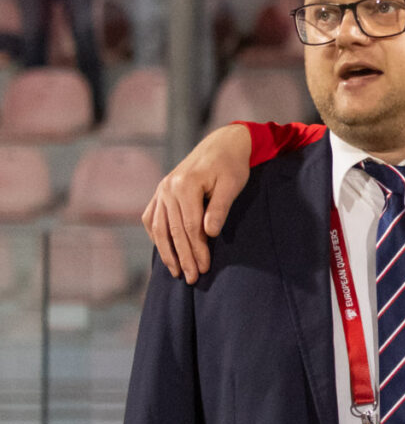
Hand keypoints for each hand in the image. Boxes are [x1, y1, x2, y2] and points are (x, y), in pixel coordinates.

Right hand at [143, 121, 253, 281]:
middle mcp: (167, 188)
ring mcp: (160, 190)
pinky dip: (155, 235)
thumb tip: (209, 234)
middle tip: (192, 279)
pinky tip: (163, 250)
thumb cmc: (231, 165)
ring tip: (176, 272)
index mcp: (184, 185)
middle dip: (183, 257)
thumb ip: (220, 208)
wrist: (221, 145)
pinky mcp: (160, 192)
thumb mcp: (232, 184)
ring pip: (159, 227)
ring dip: (167, 251)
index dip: (196, 250)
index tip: (204, 268)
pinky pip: (152, 217)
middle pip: (173, 230)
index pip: (189, 226)